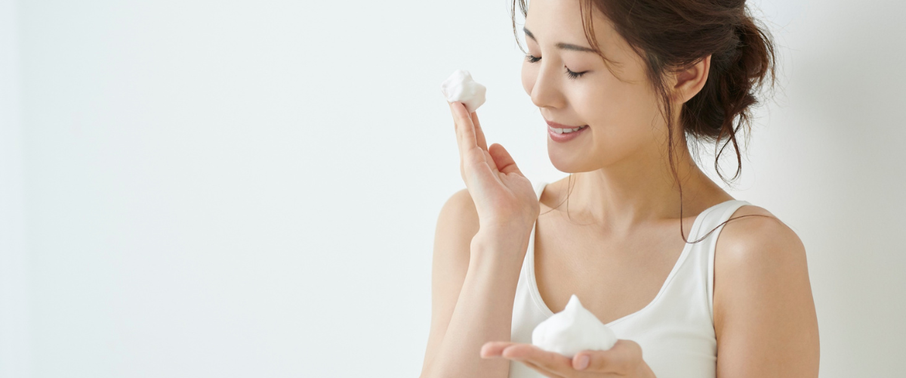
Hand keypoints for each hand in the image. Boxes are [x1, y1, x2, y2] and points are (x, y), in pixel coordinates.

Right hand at [447, 101, 539, 235]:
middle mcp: (475, 165)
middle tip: (457, 88)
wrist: (508, 227)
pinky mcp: (470, 162)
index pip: (478, 139)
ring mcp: (471, 163)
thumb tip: (495, 146)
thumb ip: (506, 162)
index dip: (474, 121)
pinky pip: (466, 133)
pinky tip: (457, 102)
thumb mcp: (516, 180)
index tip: (470, 103)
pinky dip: (461, 116)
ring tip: (454, 88)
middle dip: (463, 110)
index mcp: (487, 169)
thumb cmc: (516, 210)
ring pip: (463, 130)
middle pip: (467, 132)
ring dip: (459, 109)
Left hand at [480, 340, 655, 377]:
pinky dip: (527, 354)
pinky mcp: (566, 364)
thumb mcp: (623, 359)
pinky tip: (510, 350)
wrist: (635, 373)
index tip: (508, 350)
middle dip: (510, 353)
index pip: (547, 361)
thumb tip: (576, 360)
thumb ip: (601, 360)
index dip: (526, 354)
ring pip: (535, 361)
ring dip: (513, 354)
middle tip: (485, 349)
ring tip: (490, 349)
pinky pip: (544, 358)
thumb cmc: (630, 365)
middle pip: (534, 361)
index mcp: (577, 371)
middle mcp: (566, 372)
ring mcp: (565, 369)